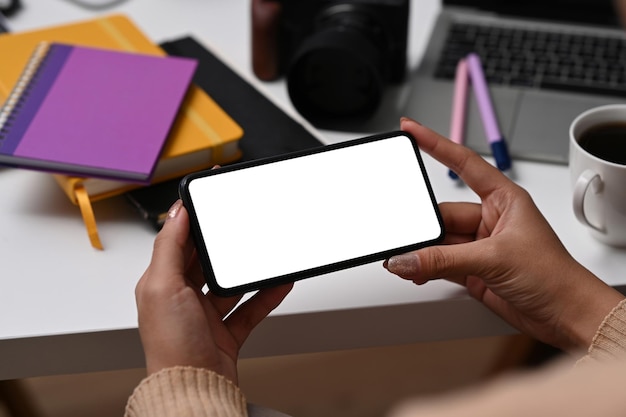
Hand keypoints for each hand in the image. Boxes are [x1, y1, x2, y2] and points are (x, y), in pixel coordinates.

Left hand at [135, 200, 291, 382]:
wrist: (195, 389)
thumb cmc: (171, 346)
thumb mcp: (163, 286)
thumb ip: (169, 247)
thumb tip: (176, 212)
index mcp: (161, 283)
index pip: (176, 242)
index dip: (191, 220)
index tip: (209, 202)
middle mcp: (181, 298)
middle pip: (206, 261)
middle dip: (223, 245)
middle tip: (241, 225)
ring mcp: (205, 316)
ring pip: (231, 284)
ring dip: (248, 271)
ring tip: (265, 254)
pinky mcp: (227, 332)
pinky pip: (250, 307)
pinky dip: (266, 295)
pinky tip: (279, 282)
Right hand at [384, 118, 623, 351]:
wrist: (566, 315)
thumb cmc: (554, 276)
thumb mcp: (495, 259)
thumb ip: (443, 260)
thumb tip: (406, 259)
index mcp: (504, 199)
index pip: (464, 163)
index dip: (436, 144)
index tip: (411, 130)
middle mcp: (491, 219)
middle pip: (443, 213)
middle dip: (423, 224)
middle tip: (403, 232)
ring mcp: (480, 246)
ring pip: (439, 241)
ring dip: (422, 251)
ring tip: (405, 259)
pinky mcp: (473, 270)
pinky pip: (439, 262)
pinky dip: (424, 267)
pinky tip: (414, 270)